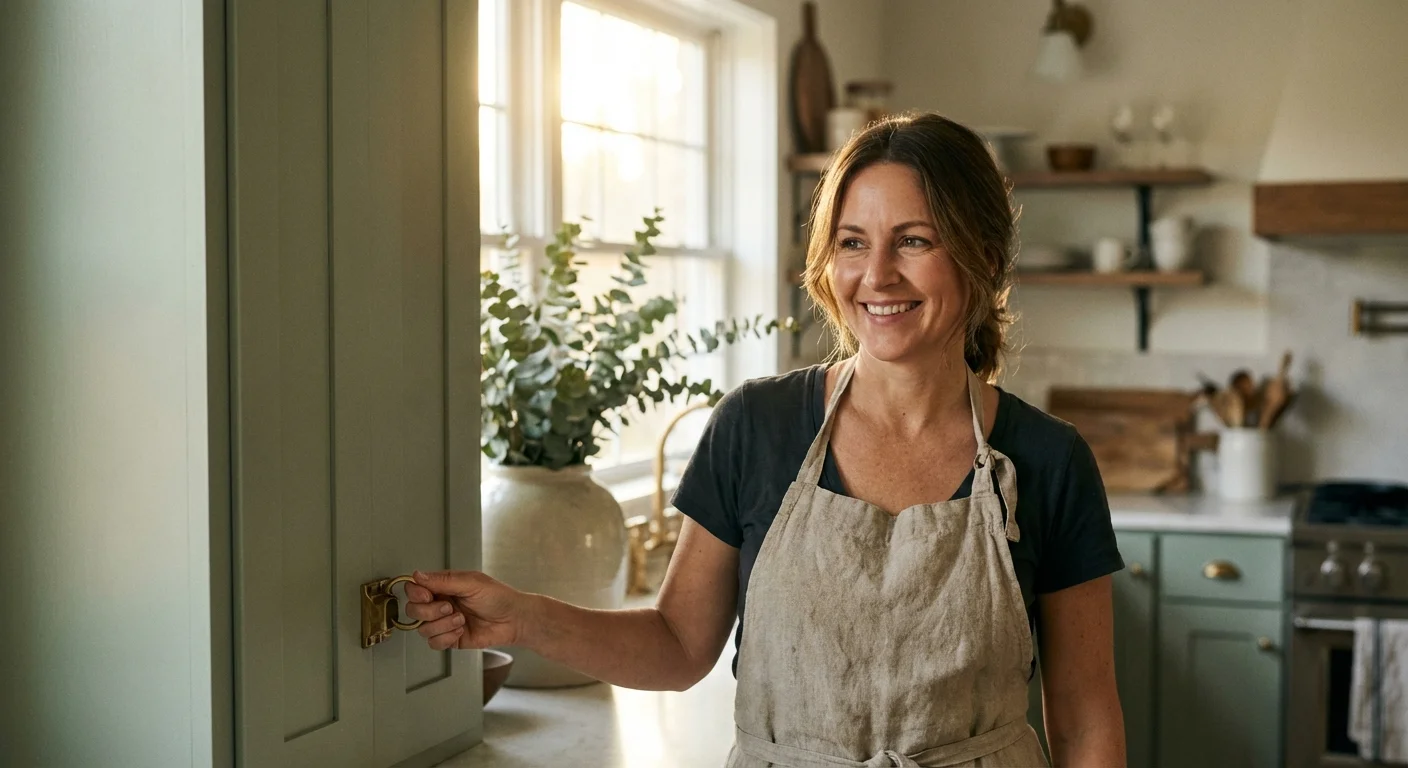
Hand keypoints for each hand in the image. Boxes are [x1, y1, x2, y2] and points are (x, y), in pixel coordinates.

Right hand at [404, 570, 529, 650]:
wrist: (514, 620)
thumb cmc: (498, 597)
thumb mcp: (471, 583)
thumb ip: (443, 580)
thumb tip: (417, 575)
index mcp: (443, 586)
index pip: (414, 589)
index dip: (416, 593)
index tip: (427, 596)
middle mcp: (440, 604)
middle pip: (413, 611)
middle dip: (429, 612)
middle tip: (449, 608)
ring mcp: (443, 623)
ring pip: (422, 629)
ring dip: (442, 625)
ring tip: (461, 619)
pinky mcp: (450, 639)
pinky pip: (434, 643)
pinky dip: (446, 638)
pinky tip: (461, 631)